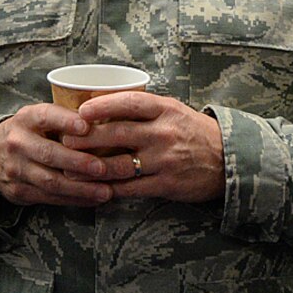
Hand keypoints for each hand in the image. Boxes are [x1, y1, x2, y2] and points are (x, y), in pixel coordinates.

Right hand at [0, 103, 114, 207]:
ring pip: (50, 181)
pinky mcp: (20, 191)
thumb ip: (64, 118)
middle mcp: (18, 143)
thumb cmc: (29, 132)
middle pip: (49, 154)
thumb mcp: (38, 117)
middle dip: (78, 162)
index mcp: (25, 119)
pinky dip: (74, 199)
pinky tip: (93, 198)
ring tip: (105, 191)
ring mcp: (16, 169)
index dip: (65, 121)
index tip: (86, 126)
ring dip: (80, 188)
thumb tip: (105, 118)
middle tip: (103, 168)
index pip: (45, 117)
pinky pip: (50, 198)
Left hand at [70, 91, 224, 203]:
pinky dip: (109, 189)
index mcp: (165, 109)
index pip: (129, 103)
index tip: (80, 111)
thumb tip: (101, 103)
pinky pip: (131, 188)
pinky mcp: (166, 184)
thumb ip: (143, 108)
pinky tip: (94, 188)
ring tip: (70, 169)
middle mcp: (164, 132)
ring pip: (119, 164)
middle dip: (87, 139)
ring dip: (91, 168)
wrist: (227, 159)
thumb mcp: (173, 110)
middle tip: (65, 142)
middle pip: (118, 134)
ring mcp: (165, 160)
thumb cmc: (192, 131)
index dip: (102, 106)